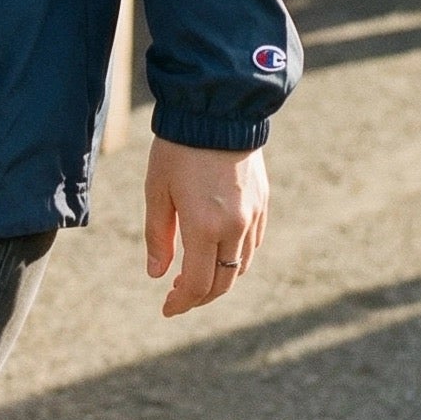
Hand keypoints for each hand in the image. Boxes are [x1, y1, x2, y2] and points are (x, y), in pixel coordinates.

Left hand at [144, 137, 268, 317]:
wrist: (218, 110)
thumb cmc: (179, 148)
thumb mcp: (157, 190)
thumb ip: (158, 236)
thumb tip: (157, 275)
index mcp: (204, 225)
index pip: (197, 284)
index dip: (181, 302)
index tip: (166, 309)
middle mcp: (235, 226)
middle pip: (222, 282)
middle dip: (199, 296)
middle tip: (177, 296)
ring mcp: (253, 216)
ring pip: (241, 266)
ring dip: (219, 279)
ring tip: (194, 276)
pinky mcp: (263, 203)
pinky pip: (253, 245)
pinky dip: (236, 259)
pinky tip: (218, 253)